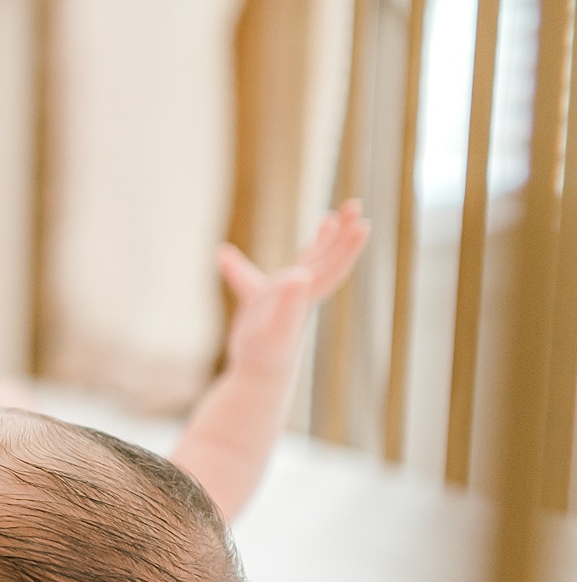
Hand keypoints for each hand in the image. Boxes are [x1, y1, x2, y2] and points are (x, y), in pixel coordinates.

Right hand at [219, 201, 369, 376]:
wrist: (256, 376)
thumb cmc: (266, 354)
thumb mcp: (277, 327)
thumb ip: (290, 301)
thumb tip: (298, 275)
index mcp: (306, 294)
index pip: (332, 264)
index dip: (346, 244)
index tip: (361, 221)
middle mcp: (300, 293)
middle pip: (328, 257)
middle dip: (342, 232)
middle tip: (355, 205)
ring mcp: (283, 299)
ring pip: (307, 264)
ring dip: (320, 241)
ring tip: (330, 217)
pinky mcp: (261, 306)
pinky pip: (254, 279)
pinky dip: (237, 267)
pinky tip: (220, 254)